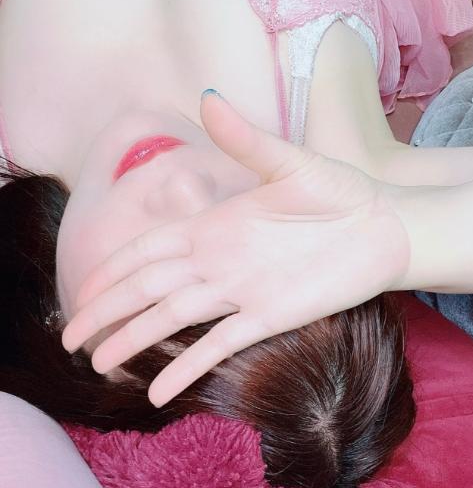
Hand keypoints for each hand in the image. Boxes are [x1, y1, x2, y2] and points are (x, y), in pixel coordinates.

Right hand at [61, 91, 411, 407]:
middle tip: (71, 338)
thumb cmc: (340, 191)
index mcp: (214, 225)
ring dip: (135, 340)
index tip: (79, 292)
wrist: (385, 228)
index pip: (149, 250)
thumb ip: (246, 140)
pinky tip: (158, 392)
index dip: (112, 270)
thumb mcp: (291, 163)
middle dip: (108, 310)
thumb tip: (207, 95)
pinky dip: (186, 367)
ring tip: (99, 365)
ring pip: (174, 319)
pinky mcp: (268, 318)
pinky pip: (219, 346)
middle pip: (149, 289)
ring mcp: (241, 292)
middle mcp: (218, 262)